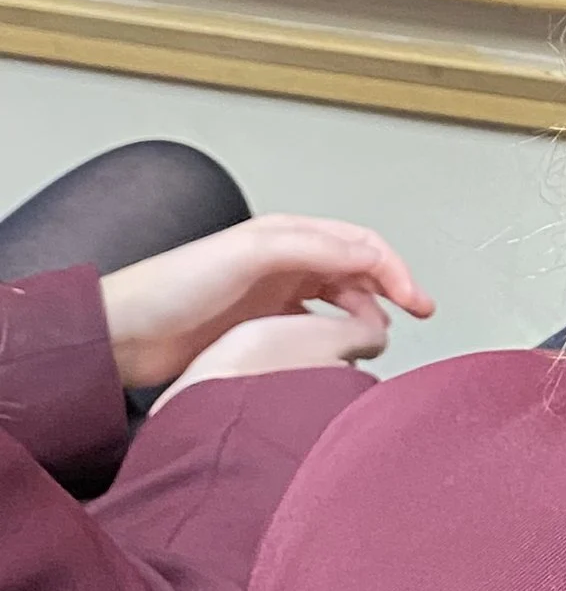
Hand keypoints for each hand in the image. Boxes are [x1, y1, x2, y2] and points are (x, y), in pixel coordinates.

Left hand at [101, 214, 431, 389]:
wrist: (121, 336)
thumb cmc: (171, 288)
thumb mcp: (251, 254)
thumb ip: (313, 247)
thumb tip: (370, 255)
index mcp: (286, 236)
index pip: (361, 245)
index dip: (397, 269)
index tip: (418, 302)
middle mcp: (284, 262)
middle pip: (358, 271)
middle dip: (393, 289)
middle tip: (419, 317)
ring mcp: (273, 297)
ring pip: (341, 301)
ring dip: (368, 315)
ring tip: (377, 340)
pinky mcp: (259, 330)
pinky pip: (316, 329)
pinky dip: (338, 338)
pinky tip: (341, 353)